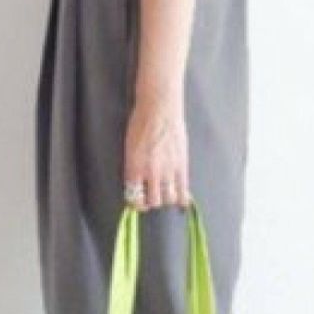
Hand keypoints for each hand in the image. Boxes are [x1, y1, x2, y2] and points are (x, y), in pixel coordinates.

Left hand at [123, 92, 189, 210]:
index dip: (136, 203)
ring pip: (168, 199)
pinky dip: (183, 199)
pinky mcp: (182, 166)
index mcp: (134, 168)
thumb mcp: (130, 147)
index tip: (138, 201)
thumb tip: (138, 181)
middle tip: (151, 197)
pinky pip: (183, 190)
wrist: (159, 110)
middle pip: (152, 202)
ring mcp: (167, 170)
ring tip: (166, 194)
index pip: (134, 197)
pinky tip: (182, 201)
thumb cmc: (141, 123)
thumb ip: (133, 167)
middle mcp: (150, 173)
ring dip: (166, 199)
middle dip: (151, 202)